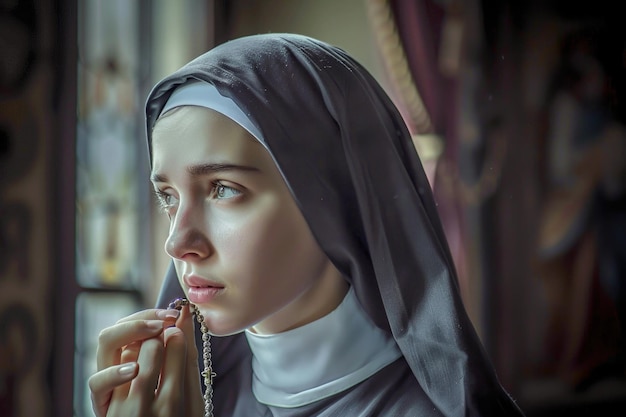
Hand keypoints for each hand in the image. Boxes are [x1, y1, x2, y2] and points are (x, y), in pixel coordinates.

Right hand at [88, 306, 204, 416]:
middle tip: (166, 322)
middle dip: (141, 320)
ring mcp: (109, 384)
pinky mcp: (103, 406)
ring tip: (155, 333)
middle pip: (117, 326)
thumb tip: (187, 310)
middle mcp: (118, 367)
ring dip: (131, 334)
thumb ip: (183, 349)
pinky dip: (114, 373)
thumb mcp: (183, 378)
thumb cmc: (176, 413)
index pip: (134, 321)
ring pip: (105, 345)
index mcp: (136, 356)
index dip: (151, 313)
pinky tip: (133, 369)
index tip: (176, 313)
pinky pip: (97, 384)